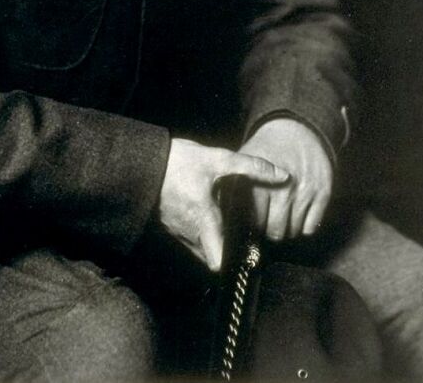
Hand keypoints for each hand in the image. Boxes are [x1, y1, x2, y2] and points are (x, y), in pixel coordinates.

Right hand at [158, 137, 289, 270]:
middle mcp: (191, 233)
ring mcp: (179, 233)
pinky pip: (192, 239)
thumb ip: (249, 167)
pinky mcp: (172, 227)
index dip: (236, 263)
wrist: (141, 163)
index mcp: (204, 221)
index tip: (250, 253)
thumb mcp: (216, 159)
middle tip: (244, 234)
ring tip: (229, 222)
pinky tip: (210, 213)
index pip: (220, 261)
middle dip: (229, 250)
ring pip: (203, 248)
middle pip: (215, 256)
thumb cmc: (177, 163)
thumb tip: (281, 175)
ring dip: (216, 240)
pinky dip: (203, 232)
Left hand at [240, 118, 332, 241]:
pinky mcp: (322, 193)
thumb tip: (224, 221)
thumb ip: (232, 188)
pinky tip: (297, 212)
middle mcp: (282, 188)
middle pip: (275, 232)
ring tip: (281, 213)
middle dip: (269, 229)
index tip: (251, 219)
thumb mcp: (244, 162)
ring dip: (286, 228)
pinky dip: (303, 225)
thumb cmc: (265, 150)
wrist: (297, 130)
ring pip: (293, 231)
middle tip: (268, 218)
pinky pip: (310, 228)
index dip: (251, 225)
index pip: (254, 223)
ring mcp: (304, 191)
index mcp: (258, 181)